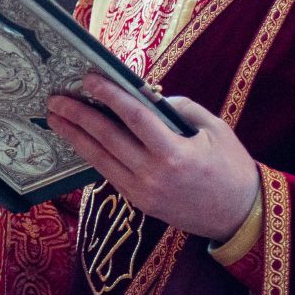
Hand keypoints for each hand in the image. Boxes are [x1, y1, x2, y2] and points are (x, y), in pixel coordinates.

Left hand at [47, 75, 258, 242]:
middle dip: (78, 116)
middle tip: (55, 99)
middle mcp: (153, 175)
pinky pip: (110, 174)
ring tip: (55, 119)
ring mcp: (143, 192)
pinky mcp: (139, 203)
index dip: (109, 95)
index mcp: (174, 153)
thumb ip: (181, 109)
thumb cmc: (231, 167)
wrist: (239, 216)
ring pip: (100, 160)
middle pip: (107, 139)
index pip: (134, 117)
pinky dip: (92, 156)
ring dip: (75, 137)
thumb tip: (147, 96)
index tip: (88, 78)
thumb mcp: (215, 128)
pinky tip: (79, 141)